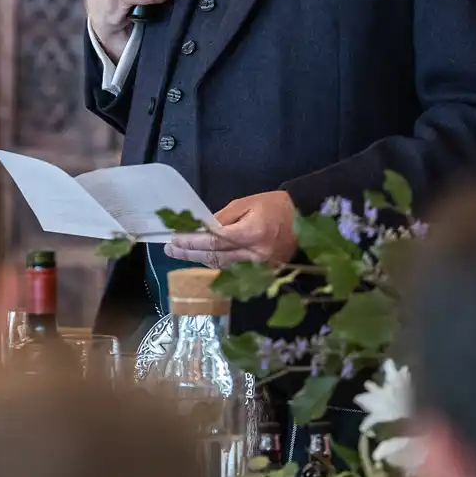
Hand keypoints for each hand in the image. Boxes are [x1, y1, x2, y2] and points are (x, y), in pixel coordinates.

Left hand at [167, 190, 296, 265]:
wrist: (305, 216)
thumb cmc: (274, 205)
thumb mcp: (245, 204)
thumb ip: (221, 218)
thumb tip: (199, 229)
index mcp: (252, 233)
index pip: (214, 241)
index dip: (192, 242)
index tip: (174, 239)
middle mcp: (256, 254)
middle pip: (215, 257)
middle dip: (189, 254)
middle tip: (170, 250)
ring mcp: (261, 266)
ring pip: (223, 266)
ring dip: (200, 260)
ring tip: (181, 253)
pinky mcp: (265, 272)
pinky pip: (235, 270)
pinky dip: (217, 263)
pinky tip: (202, 258)